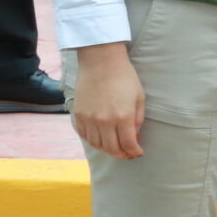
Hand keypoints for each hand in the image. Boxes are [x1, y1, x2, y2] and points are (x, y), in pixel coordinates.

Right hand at [71, 44, 144, 159]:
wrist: (101, 62)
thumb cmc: (124, 77)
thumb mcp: (139, 98)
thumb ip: (137, 120)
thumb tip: (135, 138)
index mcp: (122, 117)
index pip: (128, 144)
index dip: (134, 152)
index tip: (138, 153)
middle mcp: (104, 121)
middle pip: (111, 148)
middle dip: (121, 155)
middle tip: (128, 154)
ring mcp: (89, 118)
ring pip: (96, 144)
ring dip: (107, 150)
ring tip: (115, 148)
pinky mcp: (78, 114)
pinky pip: (84, 135)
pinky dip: (93, 141)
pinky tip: (101, 140)